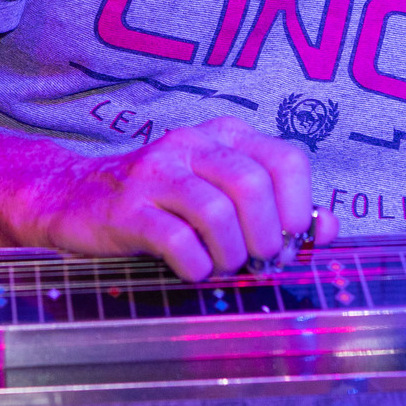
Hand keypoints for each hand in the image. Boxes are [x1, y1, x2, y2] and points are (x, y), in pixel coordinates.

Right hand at [24, 116, 337, 280]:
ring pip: (216, 212)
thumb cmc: (162, 203)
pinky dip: (196, 264)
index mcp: (224, 136)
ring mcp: (156, 174)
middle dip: (265, 236)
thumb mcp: (220, 194)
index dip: (298, 205)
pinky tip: (193, 269)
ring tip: (222, 266)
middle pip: (252, 185)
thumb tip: (327, 227)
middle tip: (256, 262)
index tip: (290, 239)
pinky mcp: (127, 208)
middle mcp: (191, 145)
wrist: (77, 200)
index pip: (285, 159)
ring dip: (230, 254)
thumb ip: (275, 208)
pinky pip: (176, 240)